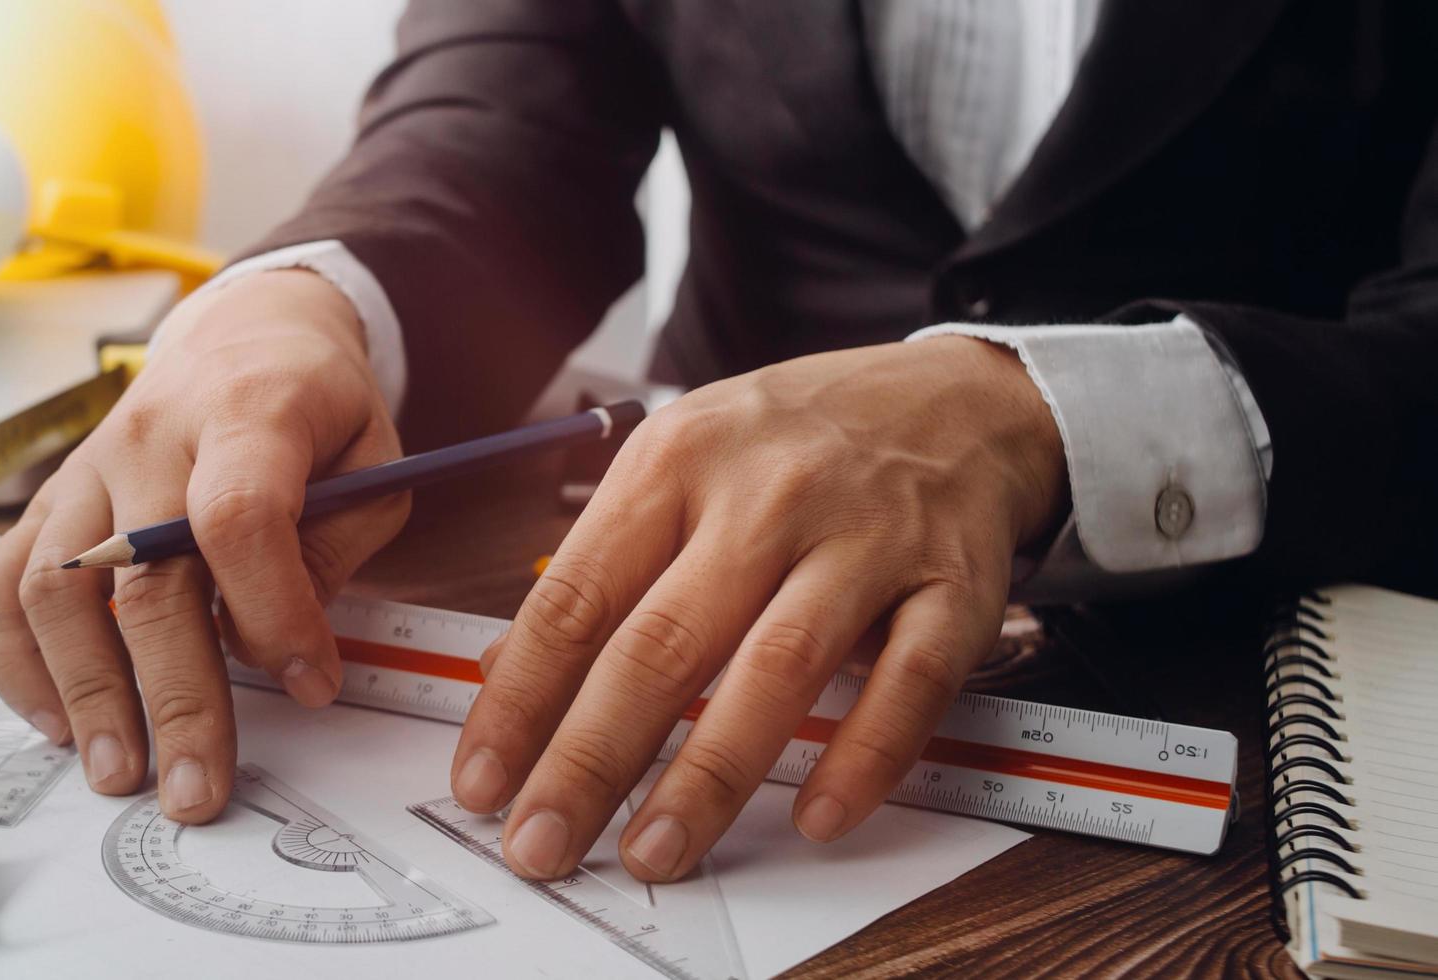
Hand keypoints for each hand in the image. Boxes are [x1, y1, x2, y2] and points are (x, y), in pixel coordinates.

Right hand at [0, 270, 406, 823]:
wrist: (239, 336)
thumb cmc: (310, 407)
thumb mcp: (373, 458)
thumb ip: (337, 545)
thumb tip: (277, 646)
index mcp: (246, 413)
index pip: (239, 516)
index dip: (273, 611)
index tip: (313, 685)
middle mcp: (148, 440)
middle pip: (145, 577)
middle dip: (173, 697)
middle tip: (195, 790)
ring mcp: (84, 472)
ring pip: (53, 586)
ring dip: (83, 692)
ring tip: (118, 770)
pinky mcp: (46, 504)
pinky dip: (14, 661)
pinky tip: (56, 719)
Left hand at [454, 337, 1065, 882]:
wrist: (958, 397)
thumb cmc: (795, 442)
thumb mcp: (678, 464)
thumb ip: (600, 563)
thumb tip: (502, 667)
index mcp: (672, 465)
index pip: (573, 601)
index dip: (517, 703)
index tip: (479, 784)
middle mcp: (764, 499)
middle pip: (659, 646)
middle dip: (589, 760)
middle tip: (542, 846)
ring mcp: (865, 541)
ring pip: (775, 671)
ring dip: (707, 777)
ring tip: (653, 852)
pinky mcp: (954, 585)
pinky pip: (908, 683)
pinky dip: (862, 756)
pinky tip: (816, 817)